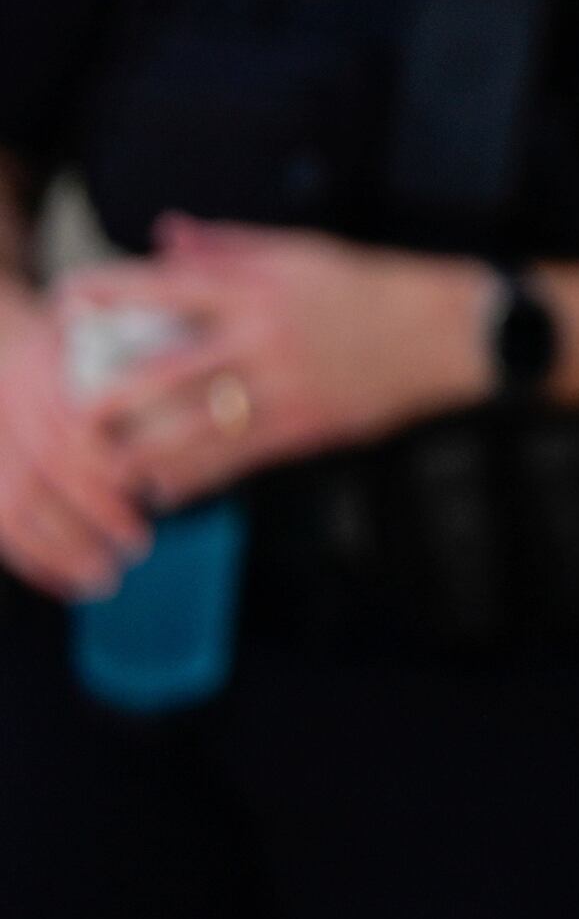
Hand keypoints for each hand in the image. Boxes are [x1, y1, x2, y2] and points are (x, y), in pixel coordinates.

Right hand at [0, 294, 154, 599]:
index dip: (110, 466)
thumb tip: (217, 389)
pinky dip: (33, 561)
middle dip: (94, 514)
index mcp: (49, 371)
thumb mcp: (117, 330)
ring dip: (62, 548)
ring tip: (104, 580)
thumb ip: (153, 354)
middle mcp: (15, 405)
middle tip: (139, 546)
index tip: (152, 493)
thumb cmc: (88, 340)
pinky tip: (67, 588)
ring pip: (17, 502)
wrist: (6, 343)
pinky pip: (2, 522)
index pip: (76, 427)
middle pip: (49, 469)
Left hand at [77, 219, 494, 508]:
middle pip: (168, 370)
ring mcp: (287, 385)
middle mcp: (265, 336)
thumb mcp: (301, 252)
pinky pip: (242, 457)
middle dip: (113, 395)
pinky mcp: (311, 424)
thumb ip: (230, 245)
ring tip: (110, 461)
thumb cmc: (371, 288)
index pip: (166, 286)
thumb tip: (168, 234)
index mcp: (258, 287)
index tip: (70, 304)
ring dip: (147, 448)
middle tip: (75, 410)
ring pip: (199, 425)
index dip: (111, 294)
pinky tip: (167, 486)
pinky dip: (198, 476)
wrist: (448, 332)